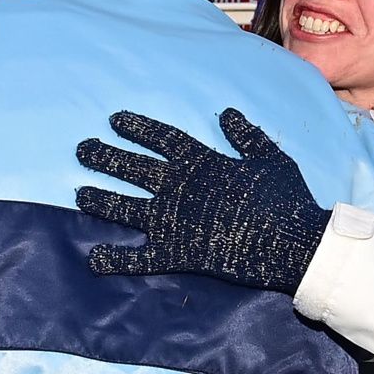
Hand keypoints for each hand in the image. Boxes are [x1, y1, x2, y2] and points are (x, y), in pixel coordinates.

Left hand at [76, 108, 329, 294]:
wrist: (293, 241)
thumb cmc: (286, 199)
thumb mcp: (270, 158)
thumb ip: (246, 136)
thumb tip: (227, 113)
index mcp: (202, 162)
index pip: (162, 138)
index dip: (137, 128)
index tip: (114, 120)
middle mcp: (180, 187)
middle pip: (133, 167)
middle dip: (106, 156)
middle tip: (82, 149)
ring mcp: (175, 220)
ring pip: (126, 207)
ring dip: (101, 200)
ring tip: (79, 194)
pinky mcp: (178, 252)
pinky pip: (140, 257)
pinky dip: (117, 260)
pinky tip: (94, 258)